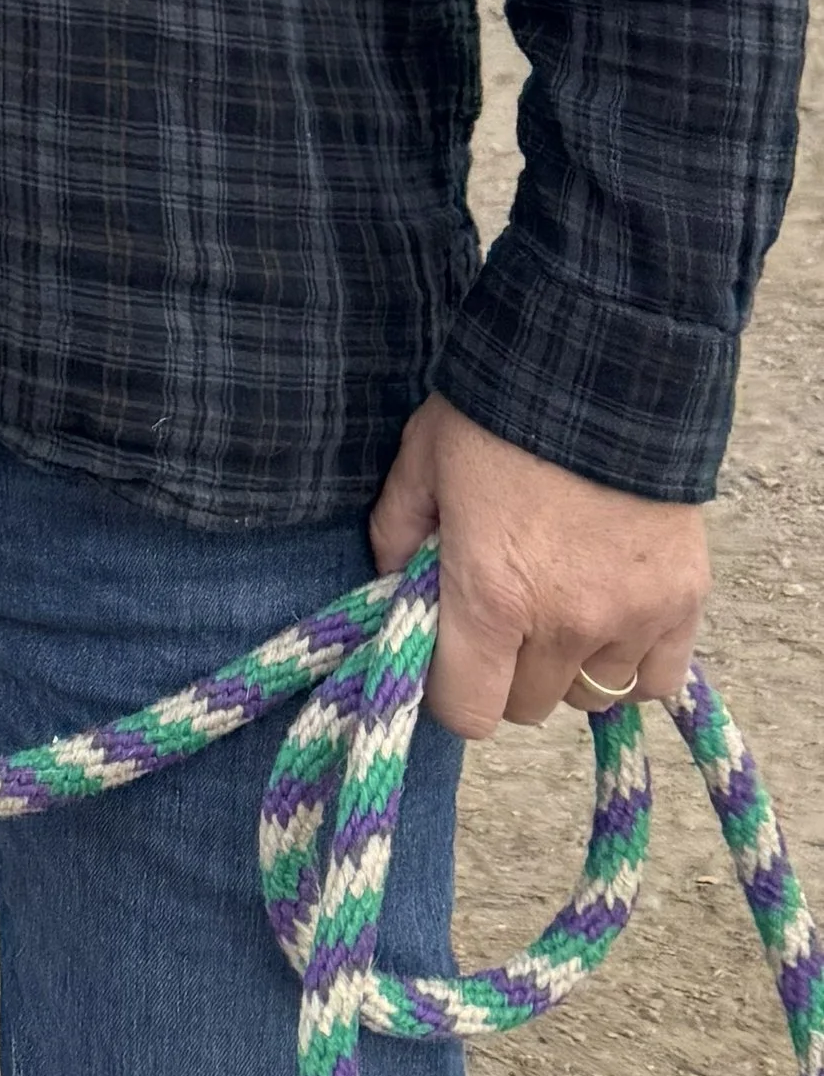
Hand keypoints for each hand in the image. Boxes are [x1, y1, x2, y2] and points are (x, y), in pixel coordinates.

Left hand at [369, 394, 708, 736]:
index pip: (468, 713)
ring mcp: (631, 618)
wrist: (601, 362)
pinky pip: (655, 679)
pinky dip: (632, 659)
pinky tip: (613, 612)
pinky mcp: (683, 602)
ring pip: (591, 694)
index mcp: (489, 596)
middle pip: (528, 706)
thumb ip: (396, 531)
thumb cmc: (499, 410)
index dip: (449, 690)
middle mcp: (563, 623)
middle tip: (504, 612)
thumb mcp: (422, 459)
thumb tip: (391, 585)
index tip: (449, 653)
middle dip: (507, 669)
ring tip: (561, 601)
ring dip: (569, 663)